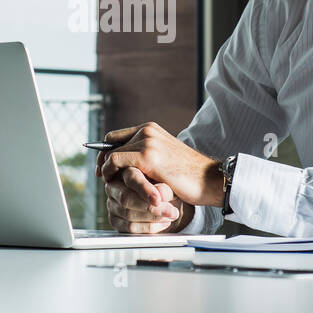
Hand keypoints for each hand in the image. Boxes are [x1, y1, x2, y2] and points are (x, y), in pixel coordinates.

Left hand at [95, 123, 224, 230]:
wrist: (210, 179)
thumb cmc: (189, 175)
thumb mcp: (164, 159)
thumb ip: (145, 155)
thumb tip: (125, 165)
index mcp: (151, 129)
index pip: (117, 135)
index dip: (106, 151)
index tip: (104, 167)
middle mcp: (147, 131)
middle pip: (110, 142)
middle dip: (103, 160)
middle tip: (102, 176)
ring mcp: (147, 141)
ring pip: (112, 153)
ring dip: (107, 169)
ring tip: (109, 183)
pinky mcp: (147, 156)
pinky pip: (116, 161)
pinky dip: (110, 172)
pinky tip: (113, 183)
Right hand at [103, 169, 195, 233]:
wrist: (170, 202)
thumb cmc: (167, 189)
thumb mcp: (171, 185)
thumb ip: (165, 188)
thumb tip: (160, 194)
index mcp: (127, 169)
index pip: (131, 177)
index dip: (144, 189)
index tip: (158, 200)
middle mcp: (115, 185)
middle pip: (126, 197)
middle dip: (150, 207)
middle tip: (171, 211)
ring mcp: (112, 203)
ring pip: (128, 213)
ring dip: (153, 217)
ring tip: (171, 215)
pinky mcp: (115, 220)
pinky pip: (129, 227)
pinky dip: (149, 227)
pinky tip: (163, 222)